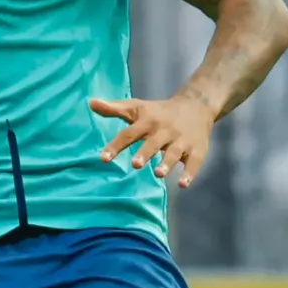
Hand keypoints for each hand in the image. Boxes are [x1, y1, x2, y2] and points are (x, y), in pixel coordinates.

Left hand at [91, 91, 216, 186]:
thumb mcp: (136, 107)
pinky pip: (194, 162)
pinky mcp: (197, 149)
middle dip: (145, 153)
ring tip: (158, 174)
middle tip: (135, 164)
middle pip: (153, 143)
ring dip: (167, 163)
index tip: (103, 159)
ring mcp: (182, 140)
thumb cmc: (158, 111)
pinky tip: (183, 184)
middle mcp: (164, 130)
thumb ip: (114, 109)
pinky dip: (190, 173)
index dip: (116, 146)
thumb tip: (90, 102)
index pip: (129, 134)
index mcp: (148, 121)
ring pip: (174, 153)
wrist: (196, 105)